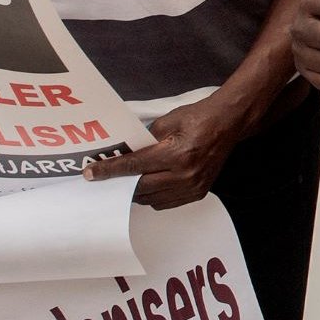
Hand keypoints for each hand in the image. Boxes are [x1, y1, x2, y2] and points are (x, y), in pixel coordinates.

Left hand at [84, 92, 253, 208]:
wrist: (229, 122)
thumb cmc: (198, 117)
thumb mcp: (168, 121)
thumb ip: (145, 140)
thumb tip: (124, 153)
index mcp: (176, 153)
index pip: (134, 166)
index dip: (109, 170)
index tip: (90, 174)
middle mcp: (185, 174)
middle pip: (140, 187)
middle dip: (120, 184)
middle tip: (105, 179)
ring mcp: (193, 186)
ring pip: (151, 199)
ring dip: (136, 192)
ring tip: (128, 182)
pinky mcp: (198, 192)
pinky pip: (166, 203)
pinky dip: (153, 196)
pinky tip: (150, 185)